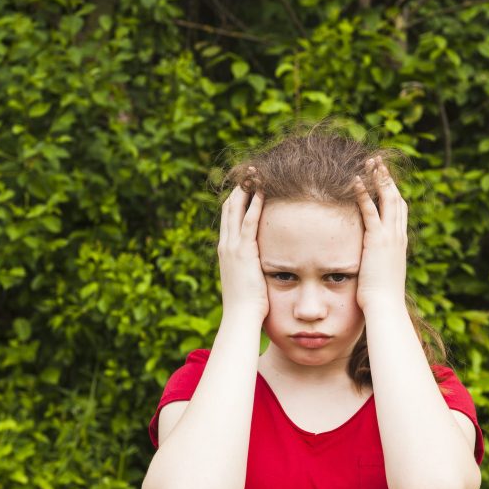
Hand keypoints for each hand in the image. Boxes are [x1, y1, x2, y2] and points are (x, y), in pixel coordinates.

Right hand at [218, 171, 268, 321]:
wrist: (241, 317)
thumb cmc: (248, 304)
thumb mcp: (248, 279)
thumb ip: (252, 266)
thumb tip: (262, 263)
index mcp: (226, 250)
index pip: (229, 217)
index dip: (237, 198)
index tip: (247, 184)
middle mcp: (226, 245)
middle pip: (230, 207)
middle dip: (240, 187)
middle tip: (251, 171)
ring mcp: (232, 247)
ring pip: (236, 210)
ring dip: (246, 190)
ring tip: (257, 173)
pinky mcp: (244, 252)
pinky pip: (249, 223)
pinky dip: (255, 206)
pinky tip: (262, 192)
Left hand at [353, 157, 407, 313]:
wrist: (385, 306)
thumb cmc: (381, 297)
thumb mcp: (382, 274)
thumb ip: (378, 263)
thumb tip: (372, 264)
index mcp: (399, 242)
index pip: (399, 210)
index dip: (392, 192)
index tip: (384, 179)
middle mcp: (398, 235)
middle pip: (396, 198)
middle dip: (387, 178)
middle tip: (378, 162)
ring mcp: (390, 236)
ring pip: (386, 198)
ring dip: (377, 178)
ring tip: (369, 162)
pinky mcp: (377, 240)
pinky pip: (369, 210)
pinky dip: (362, 193)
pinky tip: (354, 180)